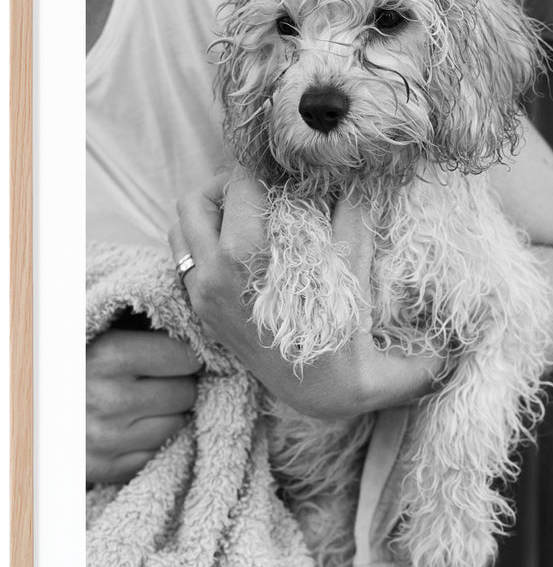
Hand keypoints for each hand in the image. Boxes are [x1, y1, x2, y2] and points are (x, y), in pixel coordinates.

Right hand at [87, 328, 201, 483]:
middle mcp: (109, 400)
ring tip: (147, 403)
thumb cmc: (81, 362)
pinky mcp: (108, 468)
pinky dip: (156, 441)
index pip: (187, 357)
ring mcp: (107, 439)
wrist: (31, 408)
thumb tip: (205, 329)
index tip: (182, 355)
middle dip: (181, 385)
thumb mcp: (105, 333)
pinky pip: (159, 453)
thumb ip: (148, 328)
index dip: (190, 354)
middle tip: (162, 380)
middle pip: (186, 393)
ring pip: (178, 426)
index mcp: (109, 356)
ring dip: (171, 415)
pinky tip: (136, 427)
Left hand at [169, 172, 442, 418]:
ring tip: (251, 217)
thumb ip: (353, 218)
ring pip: (182, 230)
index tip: (285, 170)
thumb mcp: (353, 273)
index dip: (263, 168)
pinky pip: (186, 261)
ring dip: (211, 215)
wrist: (328, 397)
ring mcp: (202, 298)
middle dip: (228, 186)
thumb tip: (355, 178)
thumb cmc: (345, 337)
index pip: (238, 186)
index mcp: (244, 260)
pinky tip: (244, 251)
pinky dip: (206, 244)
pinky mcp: (202, 314)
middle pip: (195, 200)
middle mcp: (212, 276)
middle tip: (264, 190)